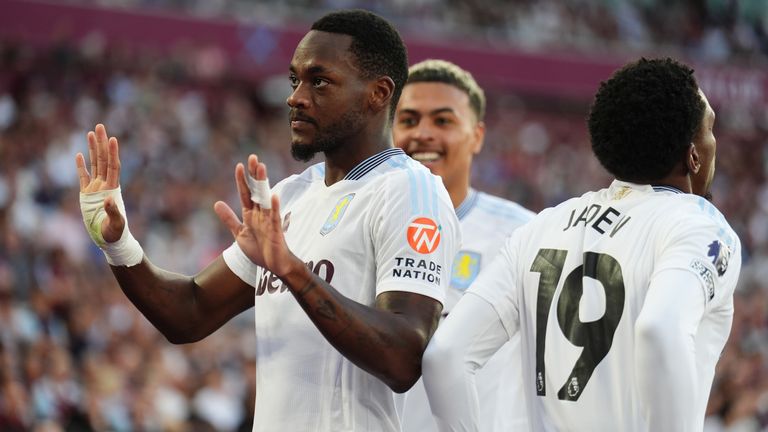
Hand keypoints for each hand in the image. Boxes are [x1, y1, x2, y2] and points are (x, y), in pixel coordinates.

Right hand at [75, 124, 124, 242]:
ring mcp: (96, 188)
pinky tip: (80, 154)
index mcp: (113, 189)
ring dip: (93, 149)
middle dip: (102, 143)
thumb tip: (109, 199)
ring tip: (91, 133)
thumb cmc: (115, 233)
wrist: (109, 239)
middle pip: (104, 160)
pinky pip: (84, 177)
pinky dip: (81, 165)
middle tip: (100, 126)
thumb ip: (113, 211)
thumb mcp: (116, 223)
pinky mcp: (87, 194)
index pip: (113, 166)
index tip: (112, 139)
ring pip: (94, 164)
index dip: (113, 153)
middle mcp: (105, 185)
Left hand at [214, 155, 297, 276]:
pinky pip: (274, 216)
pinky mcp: (276, 229)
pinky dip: (274, 206)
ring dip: (263, 183)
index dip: (242, 180)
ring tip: (261, 168)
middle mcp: (260, 213)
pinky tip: (273, 195)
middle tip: (253, 157)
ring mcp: (269, 220)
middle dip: (254, 174)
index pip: (246, 193)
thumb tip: (216, 203)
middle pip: (257, 190)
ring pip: (265, 198)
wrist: (273, 266)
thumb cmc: (259, 250)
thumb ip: (229, 218)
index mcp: (251, 214)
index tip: (239, 165)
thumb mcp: (239, 233)